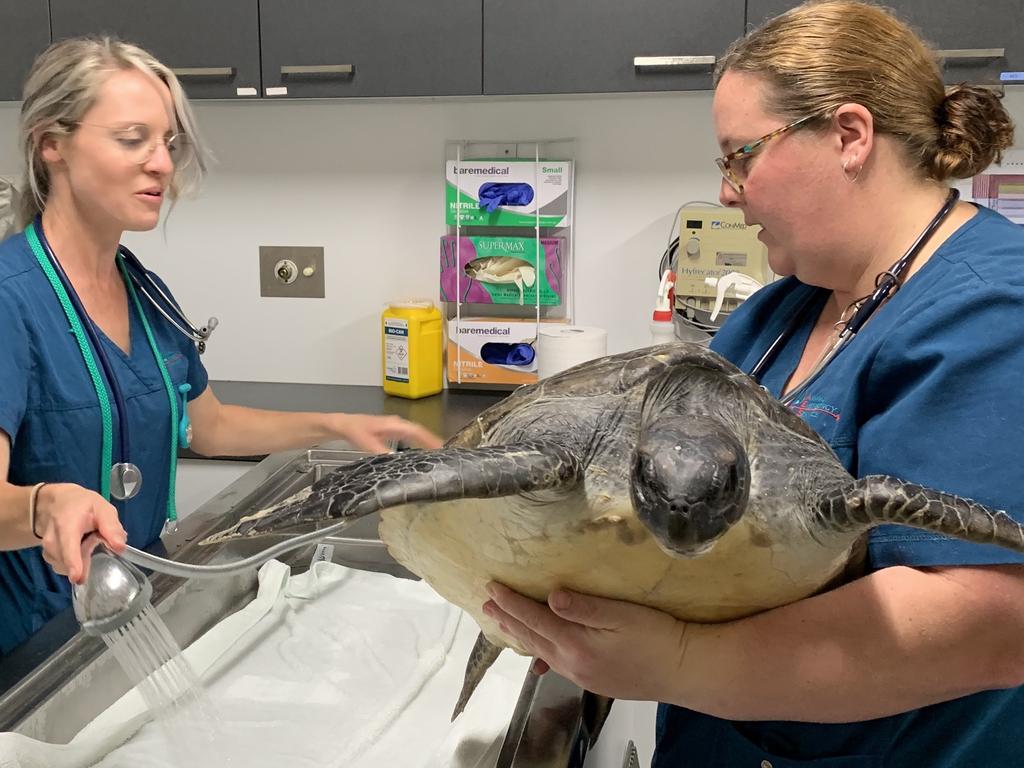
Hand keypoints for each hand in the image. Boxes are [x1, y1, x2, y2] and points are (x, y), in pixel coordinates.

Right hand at [35, 484, 126, 583]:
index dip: (73, 564)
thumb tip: (120, 548)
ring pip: (66, 566)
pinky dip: (74, 561)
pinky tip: (78, 547)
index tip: (77, 578)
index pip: (68, 547)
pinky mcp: (48, 556)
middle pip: (68, 561)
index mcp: (67, 525)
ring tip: (86, 539)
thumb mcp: (103, 509)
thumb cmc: (83, 505)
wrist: (58, 502)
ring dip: (80, 559)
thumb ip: (112, 527)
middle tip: (95, 538)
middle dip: (86, 558)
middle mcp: (52, 540)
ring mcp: (47, 550)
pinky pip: (63, 566)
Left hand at [331, 413, 443, 452]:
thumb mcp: (365, 442)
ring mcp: (396, 428)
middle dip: (433, 442)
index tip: (441, 448)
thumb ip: (379, 450)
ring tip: (438, 455)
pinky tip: (422, 453)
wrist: (343, 425)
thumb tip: (395, 458)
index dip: (430, 439)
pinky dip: (419, 444)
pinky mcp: (394, 433)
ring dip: (427, 443)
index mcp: (394, 424)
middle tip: (445, 455)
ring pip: (416, 434)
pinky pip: (411, 437)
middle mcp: (398, 424)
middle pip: (420, 432)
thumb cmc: (354, 430)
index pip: (417, 431)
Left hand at [483, 581, 689, 701]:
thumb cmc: (658, 638)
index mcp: (576, 644)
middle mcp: (572, 664)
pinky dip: (540, 650)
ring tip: (504, 624)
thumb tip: (550, 597)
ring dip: (521, 635)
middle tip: (485, 604)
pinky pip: (556, 663)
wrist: (686, 671)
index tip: (491, 587)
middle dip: (507, 619)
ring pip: (541, 652)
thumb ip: (584, 607)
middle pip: (531, 637)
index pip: (534, 618)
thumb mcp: (622, 614)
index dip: (511, 602)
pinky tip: (539, 654)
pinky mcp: (593, 681)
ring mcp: (582, 676)